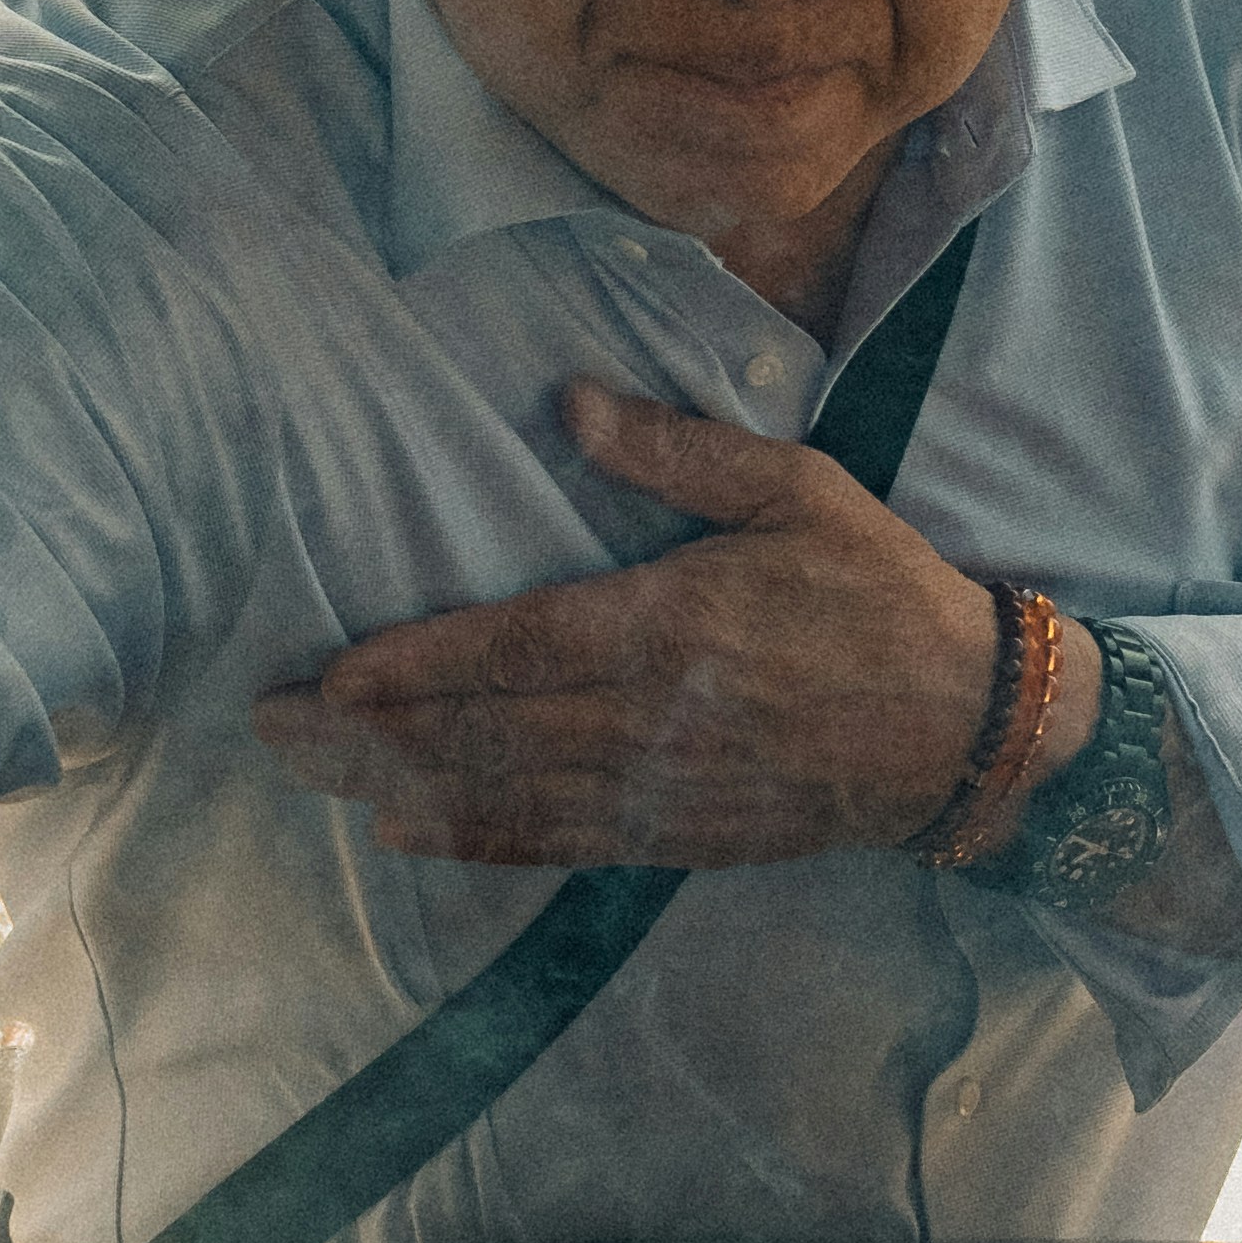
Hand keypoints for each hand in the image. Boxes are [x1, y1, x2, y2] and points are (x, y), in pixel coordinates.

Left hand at [248, 379, 1021, 865]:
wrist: (968, 733)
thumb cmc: (881, 594)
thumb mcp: (798, 490)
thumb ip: (680, 451)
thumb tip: (570, 399)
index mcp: (672, 623)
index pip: (513, 649)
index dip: (413, 666)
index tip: (331, 669)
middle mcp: (652, 717)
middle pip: (484, 731)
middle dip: (370, 734)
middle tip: (273, 728)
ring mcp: (663, 787)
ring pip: (507, 793)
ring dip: (402, 788)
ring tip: (315, 778)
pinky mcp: (682, 837)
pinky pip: (561, 843)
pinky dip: (480, 840)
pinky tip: (411, 835)